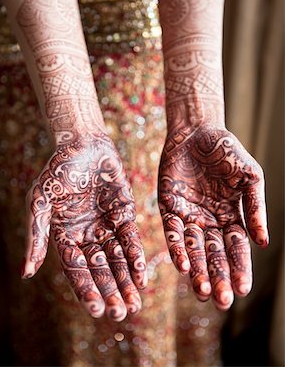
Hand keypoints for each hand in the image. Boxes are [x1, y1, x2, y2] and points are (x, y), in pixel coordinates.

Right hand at [21, 133, 146, 320]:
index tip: (95, 308)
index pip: (76, 269)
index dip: (85, 289)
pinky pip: (130, 238)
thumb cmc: (58, 170)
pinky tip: (142, 275)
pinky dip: (136, 256)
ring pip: (117, 259)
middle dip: (110, 291)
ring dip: (126, 281)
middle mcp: (87, 234)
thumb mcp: (41, 201)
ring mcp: (106, 225)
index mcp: (64, 235)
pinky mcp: (124, 213)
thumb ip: (37, 235)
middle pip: (99, 269)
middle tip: (121, 313)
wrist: (83, 144)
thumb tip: (26, 272)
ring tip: (135, 303)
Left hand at [158, 125, 268, 309]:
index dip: (240, 268)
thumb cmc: (227, 151)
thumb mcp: (250, 177)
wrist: (198, 131)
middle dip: (219, 277)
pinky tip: (182, 265)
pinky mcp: (169, 207)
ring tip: (202, 291)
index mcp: (231, 216)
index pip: (236, 249)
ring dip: (198, 270)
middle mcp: (210, 221)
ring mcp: (189, 216)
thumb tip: (263, 243)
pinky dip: (177, 248)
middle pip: (215, 255)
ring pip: (193, 249)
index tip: (242, 290)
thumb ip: (256, 208)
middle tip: (221, 301)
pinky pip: (173, 232)